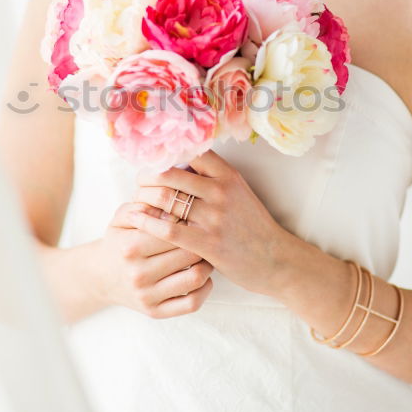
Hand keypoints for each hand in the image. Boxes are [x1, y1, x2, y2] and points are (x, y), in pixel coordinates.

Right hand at [95, 202, 214, 318]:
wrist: (101, 277)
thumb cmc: (118, 242)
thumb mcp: (122, 219)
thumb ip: (142, 206)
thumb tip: (170, 209)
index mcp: (130, 247)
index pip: (174, 231)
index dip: (190, 222)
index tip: (195, 218)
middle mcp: (138, 274)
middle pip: (188, 253)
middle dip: (201, 242)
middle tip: (207, 236)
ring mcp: (147, 296)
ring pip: (195, 278)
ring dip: (207, 264)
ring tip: (205, 255)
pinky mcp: (156, 312)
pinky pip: (192, 303)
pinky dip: (205, 289)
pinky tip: (203, 276)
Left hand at [131, 150, 292, 295]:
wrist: (276, 260)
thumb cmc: (252, 226)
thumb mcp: (239, 192)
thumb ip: (213, 178)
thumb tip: (178, 166)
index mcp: (228, 175)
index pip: (189, 151)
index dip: (165, 153)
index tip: (152, 161)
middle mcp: (220, 191)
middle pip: (169, 172)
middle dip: (146, 177)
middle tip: (138, 184)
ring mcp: (214, 217)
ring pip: (165, 197)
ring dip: (143, 199)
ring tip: (135, 203)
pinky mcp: (208, 242)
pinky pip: (168, 228)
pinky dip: (147, 222)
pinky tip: (136, 221)